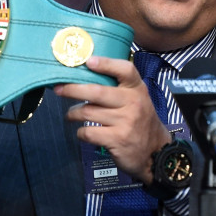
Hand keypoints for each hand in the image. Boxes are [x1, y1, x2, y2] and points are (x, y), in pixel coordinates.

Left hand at [55, 56, 171, 183]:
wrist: (156, 153)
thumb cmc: (140, 122)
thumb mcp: (137, 100)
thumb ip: (119, 89)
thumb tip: (86, 75)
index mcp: (137, 89)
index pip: (125, 70)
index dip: (106, 64)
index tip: (88, 61)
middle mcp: (133, 103)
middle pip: (97, 92)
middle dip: (73, 90)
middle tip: (59, 89)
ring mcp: (125, 122)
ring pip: (88, 112)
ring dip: (73, 113)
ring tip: (71, 114)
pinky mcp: (117, 140)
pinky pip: (88, 132)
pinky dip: (80, 132)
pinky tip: (83, 132)